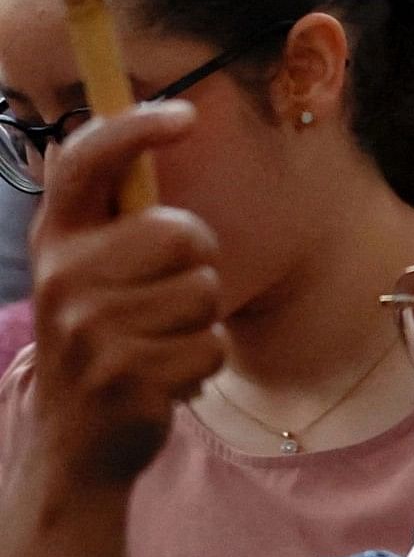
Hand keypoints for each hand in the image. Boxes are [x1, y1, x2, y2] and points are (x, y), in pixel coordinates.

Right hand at [23, 104, 220, 488]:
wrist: (76, 441)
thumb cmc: (105, 336)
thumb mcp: (90, 270)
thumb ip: (113, 212)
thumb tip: (138, 120)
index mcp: (57, 241)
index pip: (88, 162)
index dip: (134, 129)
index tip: (183, 115)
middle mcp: (63, 279)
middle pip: (184, 234)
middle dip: (197, 266)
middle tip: (163, 300)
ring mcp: (89, 333)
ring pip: (205, 294)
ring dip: (200, 321)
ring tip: (158, 342)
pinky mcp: (125, 379)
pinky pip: (211, 348)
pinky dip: (203, 364)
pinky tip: (164, 379)